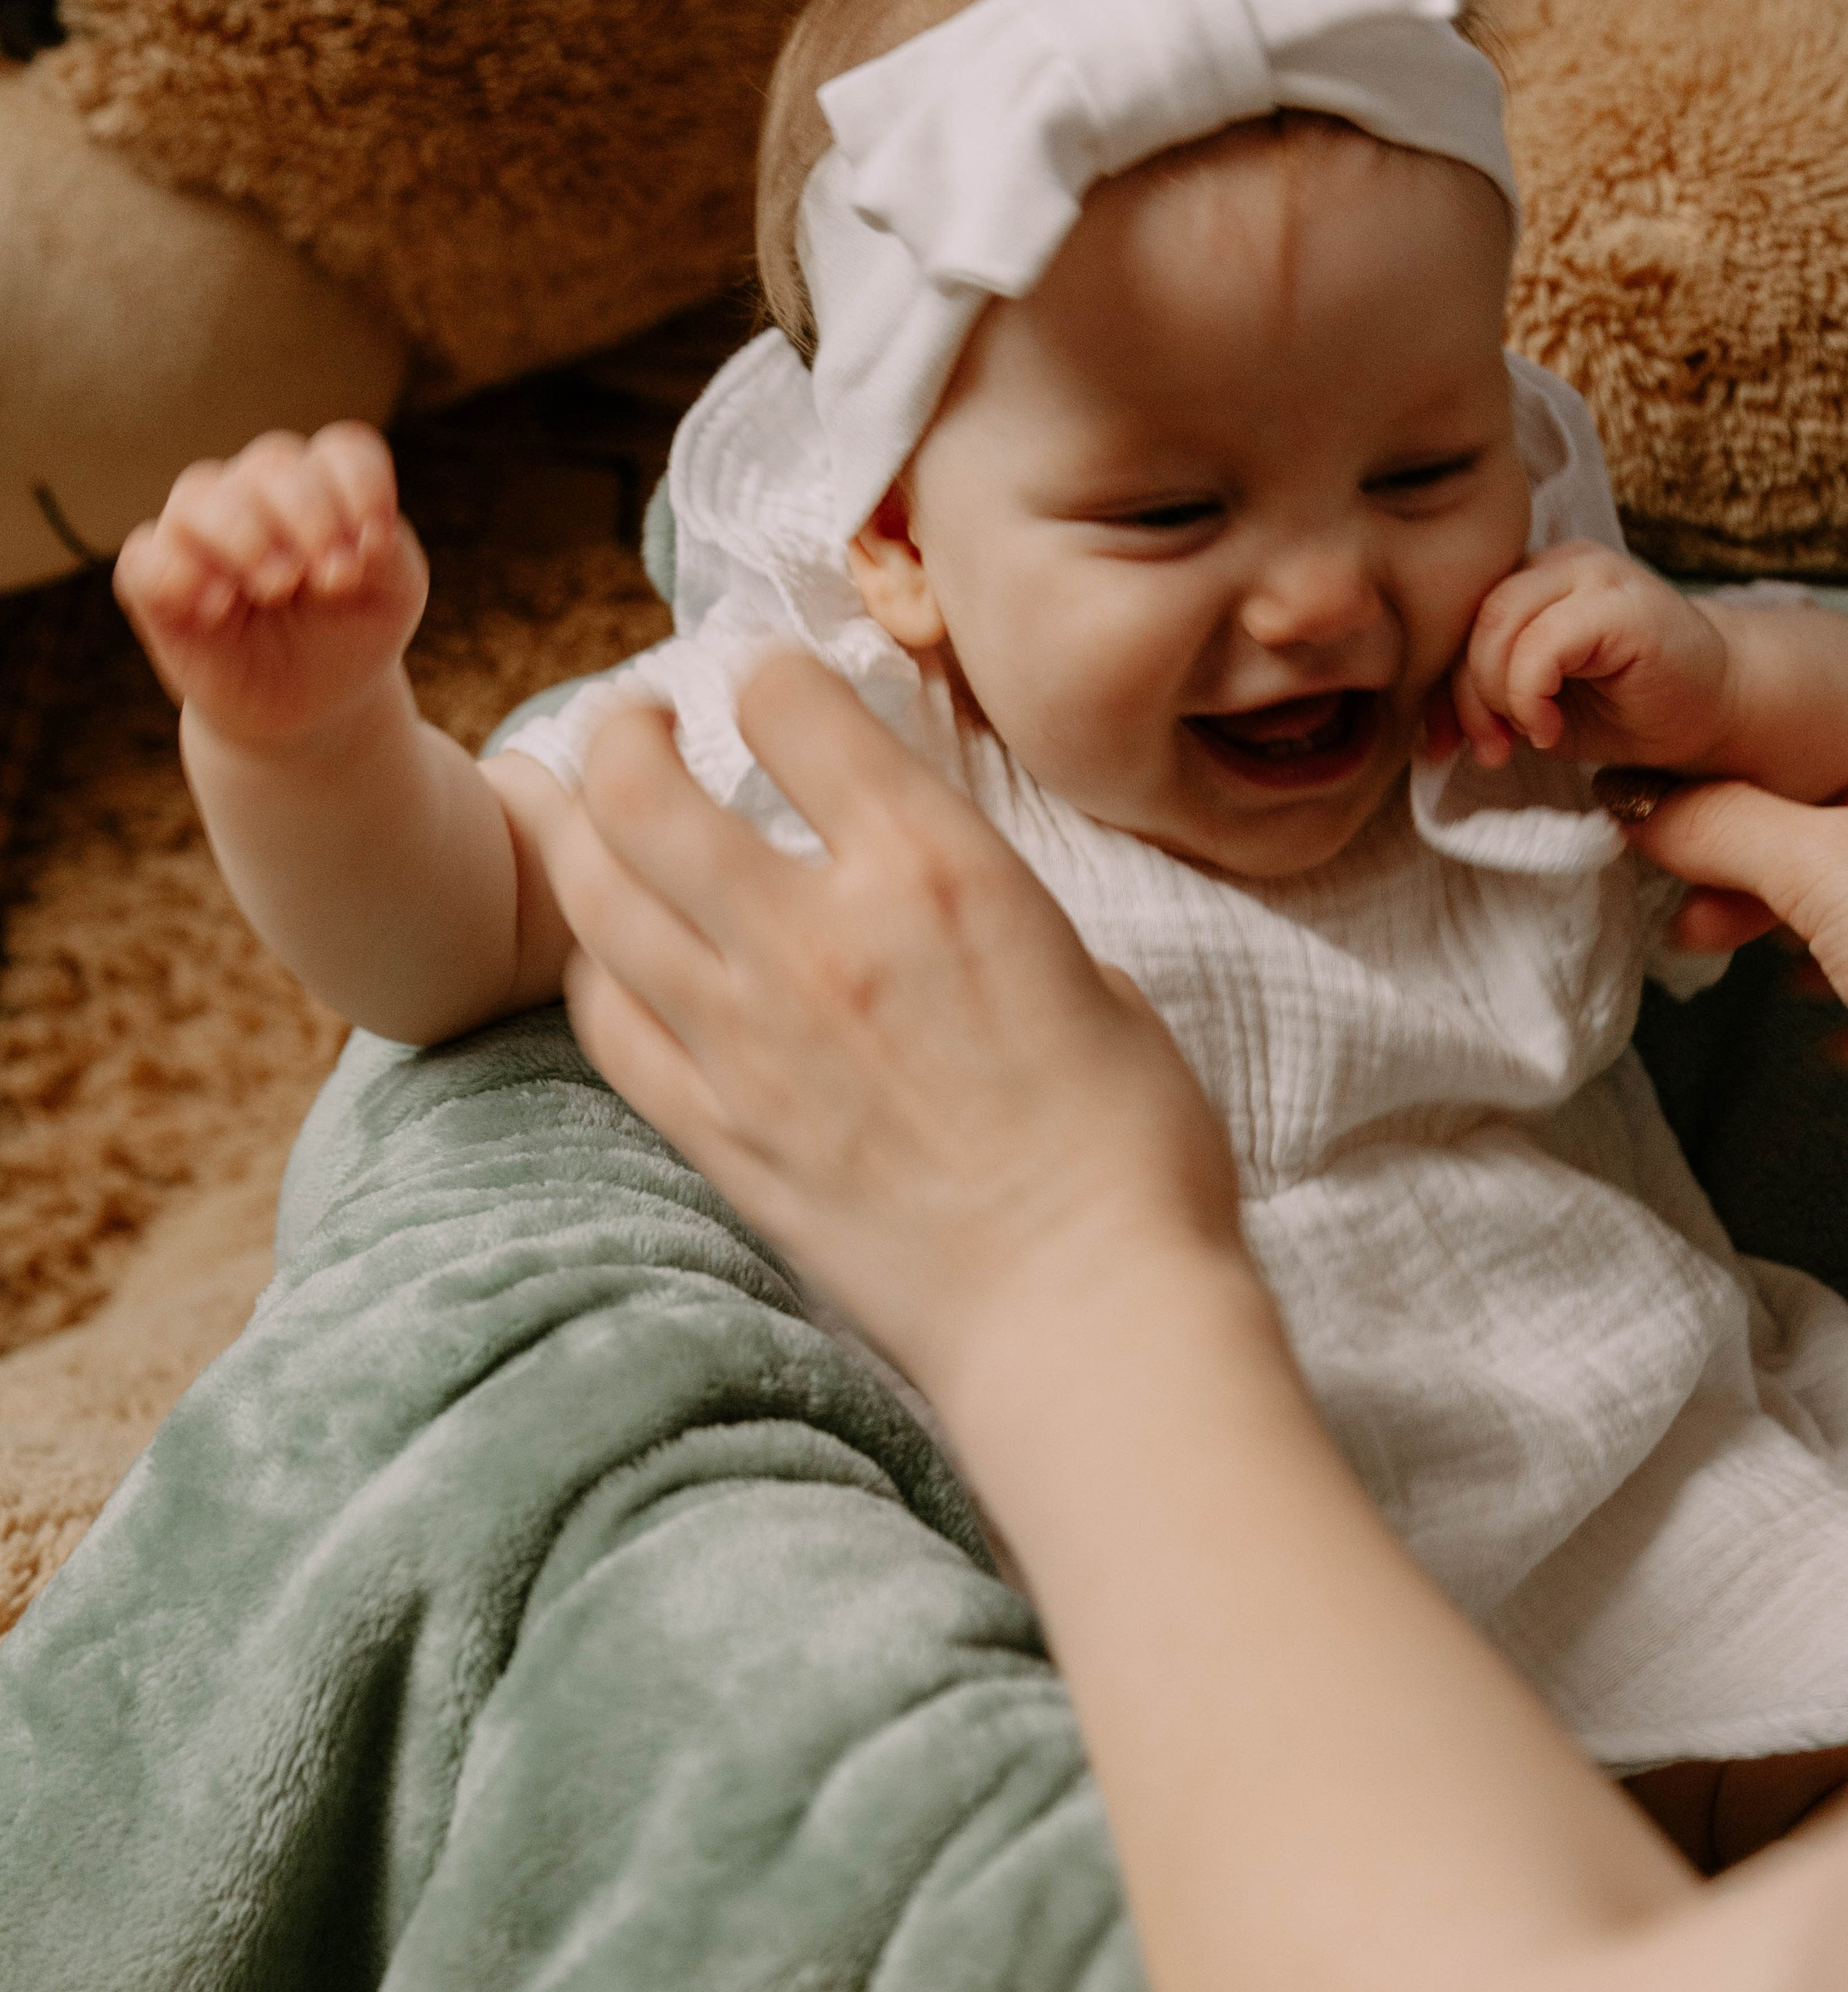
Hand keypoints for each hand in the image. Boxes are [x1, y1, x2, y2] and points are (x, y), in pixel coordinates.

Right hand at [114, 424, 426, 751]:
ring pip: (201, 496)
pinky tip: (218, 607)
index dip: (361, 486)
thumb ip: (387, 554)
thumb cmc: (351, 632)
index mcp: (320, 485)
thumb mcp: (393, 596)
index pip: (341, 451)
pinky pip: (144, 558)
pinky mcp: (157, 584)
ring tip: (278, 587)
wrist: (315, 704)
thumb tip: (356, 538)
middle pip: (272, 465)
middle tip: (333, 580)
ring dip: (245, 536)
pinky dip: (176, 574)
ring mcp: (199, 531)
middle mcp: (254, 493)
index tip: (378, 544)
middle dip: (309, 516)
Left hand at [545, 658, 1243, 1405]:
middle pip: (644, 788)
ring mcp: (750, 1042)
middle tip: (630, 723)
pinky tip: (606, 954)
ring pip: (595, 898)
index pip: (790, 704)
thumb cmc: (1130, 1156)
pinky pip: (607, 1025)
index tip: (767, 692)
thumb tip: (943, 906)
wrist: (1085, 1312)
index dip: (768, 678)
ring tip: (573, 809)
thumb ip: (991, 919)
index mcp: (936, 870)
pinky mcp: (720, 1138)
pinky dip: (592, 968)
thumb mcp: (1093, 979)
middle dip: (621, 730)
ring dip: (572, 833)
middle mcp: (819, 938)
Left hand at [1441, 543, 1731, 771]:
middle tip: (1492, 749)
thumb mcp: (1536, 706)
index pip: (1459, 618)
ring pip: (1500, 626)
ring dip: (1498, 698)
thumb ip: (1485, 696)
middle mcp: (1560, 561)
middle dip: (1467, 697)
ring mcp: (1593, 573)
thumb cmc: (1628, 707)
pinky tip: (1550, 728)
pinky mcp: (1620, 604)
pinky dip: (1529, 696)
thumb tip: (1429, 728)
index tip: (1444, 745)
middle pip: (1474, 619)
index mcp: (1532, 577)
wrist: (1717, 711)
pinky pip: (1541, 645)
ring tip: (1528, 736)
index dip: (1441, 685)